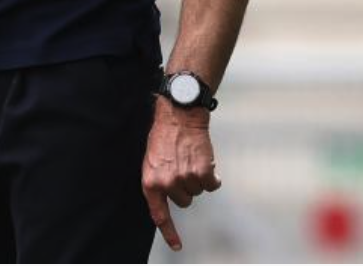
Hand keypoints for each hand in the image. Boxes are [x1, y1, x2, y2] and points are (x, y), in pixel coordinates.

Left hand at [141, 96, 221, 251]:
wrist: (179, 116)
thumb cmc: (163, 136)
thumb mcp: (151, 161)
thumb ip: (158, 181)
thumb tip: (166, 197)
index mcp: (150, 182)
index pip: (159, 214)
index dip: (169, 232)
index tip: (177, 245)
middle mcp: (167, 184)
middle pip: (184, 201)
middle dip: (185, 187)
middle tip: (181, 166)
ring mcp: (185, 179)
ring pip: (198, 192)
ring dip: (197, 178)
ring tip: (189, 159)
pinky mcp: (203, 173)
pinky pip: (212, 185)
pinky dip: (212, 175)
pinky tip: (204, 160)